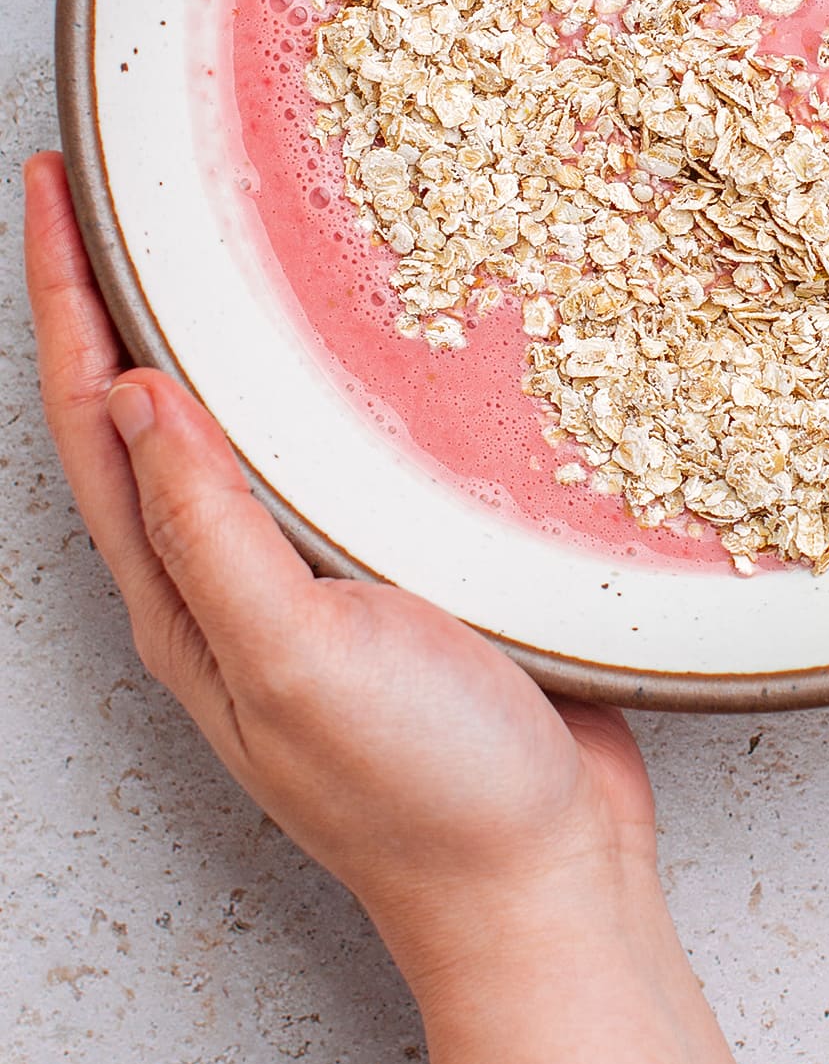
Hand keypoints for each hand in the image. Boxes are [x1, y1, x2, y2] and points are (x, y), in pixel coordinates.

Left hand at [24, 153, 760, 1063]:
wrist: (545, 875)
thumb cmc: (424, 792)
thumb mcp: (297, 662)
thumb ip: (211, 536)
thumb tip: (137, 398)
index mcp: (183, 599)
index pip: (92, 420)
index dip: (60, 299)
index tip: (49, 191)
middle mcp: (227, 579)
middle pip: (140, 408)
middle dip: (106, 294)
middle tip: (109, 188)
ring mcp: (307, 576)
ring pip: (231, 422)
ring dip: (201, 327)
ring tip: (204, 237)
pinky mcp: (390, 570)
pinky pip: (320, 451)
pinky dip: (303, 380)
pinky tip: (339, 347)